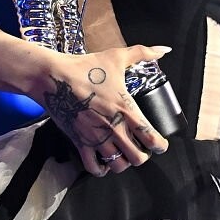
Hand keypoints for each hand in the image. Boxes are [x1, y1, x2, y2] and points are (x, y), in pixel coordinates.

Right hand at [38, 46, 171, 177]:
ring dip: (123, 162)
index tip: (159, 144)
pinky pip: (94, 168)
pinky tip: (104, 163)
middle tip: (140, 148)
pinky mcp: (81, 143)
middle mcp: (115, 129)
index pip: (152, 139)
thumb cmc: (86, 68)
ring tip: (123, 154)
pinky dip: (102, 170)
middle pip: (138, 159)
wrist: (54, 78)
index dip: (160, 146)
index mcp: (127, 111)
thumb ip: (143, 53)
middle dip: (143, 156)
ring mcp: (97, 139)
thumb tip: (164, 49)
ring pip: (118, 166)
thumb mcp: (117, 56)